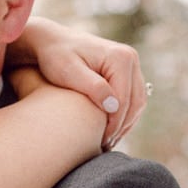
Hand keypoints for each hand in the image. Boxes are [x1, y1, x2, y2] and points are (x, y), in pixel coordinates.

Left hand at [10, 16, 148, 149]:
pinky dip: (125, 115)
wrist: (50, 42)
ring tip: (108, 141)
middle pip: (135, 102)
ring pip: (137, 102)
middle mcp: (130, 58)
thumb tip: (114, 106)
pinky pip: (132, 98)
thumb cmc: (55, 56)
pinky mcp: (126, 72)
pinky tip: (110, 129)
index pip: (124, 99)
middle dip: (122, 126)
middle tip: (105, 145)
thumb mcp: (68, 71)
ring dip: (126, 123)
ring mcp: (131, 64)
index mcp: (120, 57)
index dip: (114, 123)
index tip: (101, 140)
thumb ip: (92, 87)